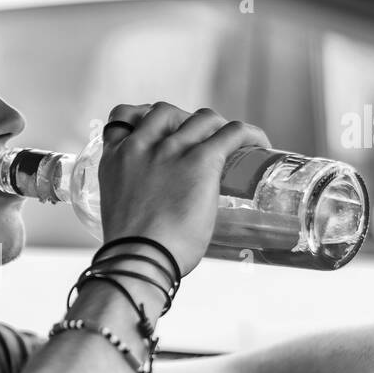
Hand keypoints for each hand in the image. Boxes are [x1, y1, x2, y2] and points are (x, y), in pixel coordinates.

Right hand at [97, 102, 269, 276]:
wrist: (136, 261)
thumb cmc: (130, 253)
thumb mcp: (118, 212)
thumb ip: (134, 200)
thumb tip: (159, 219)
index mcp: (115, 159)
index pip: (123, 117)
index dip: (144, 118)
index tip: (158, 132)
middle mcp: (140, 146)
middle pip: (166, 111)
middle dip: (184, 120)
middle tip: (199, 142)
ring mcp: (170, 150)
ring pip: (202, 118)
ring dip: (217, 127)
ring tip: (230, 144)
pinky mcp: (200, 160)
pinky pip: (232, 132)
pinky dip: (249, 134)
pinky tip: (259, 144)